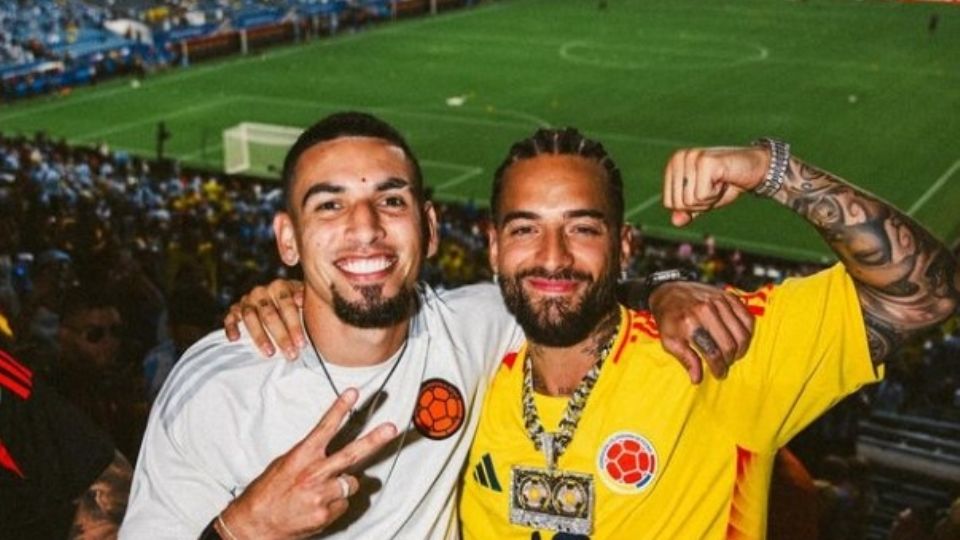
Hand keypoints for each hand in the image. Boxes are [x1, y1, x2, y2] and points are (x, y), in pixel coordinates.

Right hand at [219, 389, 397, 539]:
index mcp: (302, 456)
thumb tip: (329, 451)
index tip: (353, 393)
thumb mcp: (284, 464)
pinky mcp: (326, 514)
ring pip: (351, 483)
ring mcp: (321, 495)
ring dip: (342, 486)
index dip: (340, 409)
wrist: (254, 524)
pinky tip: (317, 507)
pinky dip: (335, 505)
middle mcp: (314, 474)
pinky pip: (343, 504)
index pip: (325, 427)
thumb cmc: (267, 493)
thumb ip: (309, 455)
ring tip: (321, 491)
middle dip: (374, 440)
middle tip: (391, 428)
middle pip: (351, 453)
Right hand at [224, 280, 305, 358]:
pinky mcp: (235, 310)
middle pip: (269, 314)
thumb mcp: (303, 297)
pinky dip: (231, 328)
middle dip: (281, 336)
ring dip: (260, 337)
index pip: (287, 305)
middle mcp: (261, 292)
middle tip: (291, 354)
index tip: (302, 344)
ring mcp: (247, 301)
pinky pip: (230, 318)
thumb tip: (300, 300)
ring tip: (270, 353)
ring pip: (250, 318)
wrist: (277, 301)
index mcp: (279, 287)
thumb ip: (303, 296)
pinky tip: (235, 339)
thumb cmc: (294, 303)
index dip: (294, 325)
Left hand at [649, 281, 754, 383]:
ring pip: (742, 334)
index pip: (713, 353)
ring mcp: (719, 302)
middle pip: (730, 345)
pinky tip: (739, 339)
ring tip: (733, 355)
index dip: (719, 368)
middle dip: (729, 361)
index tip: (719, 374)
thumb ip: (685, 359)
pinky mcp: (729, 296)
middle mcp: (706, 311)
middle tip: (725, 366)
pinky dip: (747, 332)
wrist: (669, 291)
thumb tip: (697, 378)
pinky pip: (748, 318)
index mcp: (689, 323)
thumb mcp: (668, 341)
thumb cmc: (668, 318)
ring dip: (740, 349)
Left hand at [663, 146, 769, 226]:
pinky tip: (724, 180)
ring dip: (709, 199)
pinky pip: (701, 195)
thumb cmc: (726, 184)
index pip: (669, 203)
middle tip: (715, 187)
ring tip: (719, 183)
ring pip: (690, 201)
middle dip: (700, 204)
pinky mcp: (705, 162)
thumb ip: (687, 211)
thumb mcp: (703, 201)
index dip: (690, 206)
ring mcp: (691, 158)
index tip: (705, 191)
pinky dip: (715, 195)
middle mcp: (679, 158)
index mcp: (673, 164)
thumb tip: (675, 222)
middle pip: (678, 203)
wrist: (755, 170)